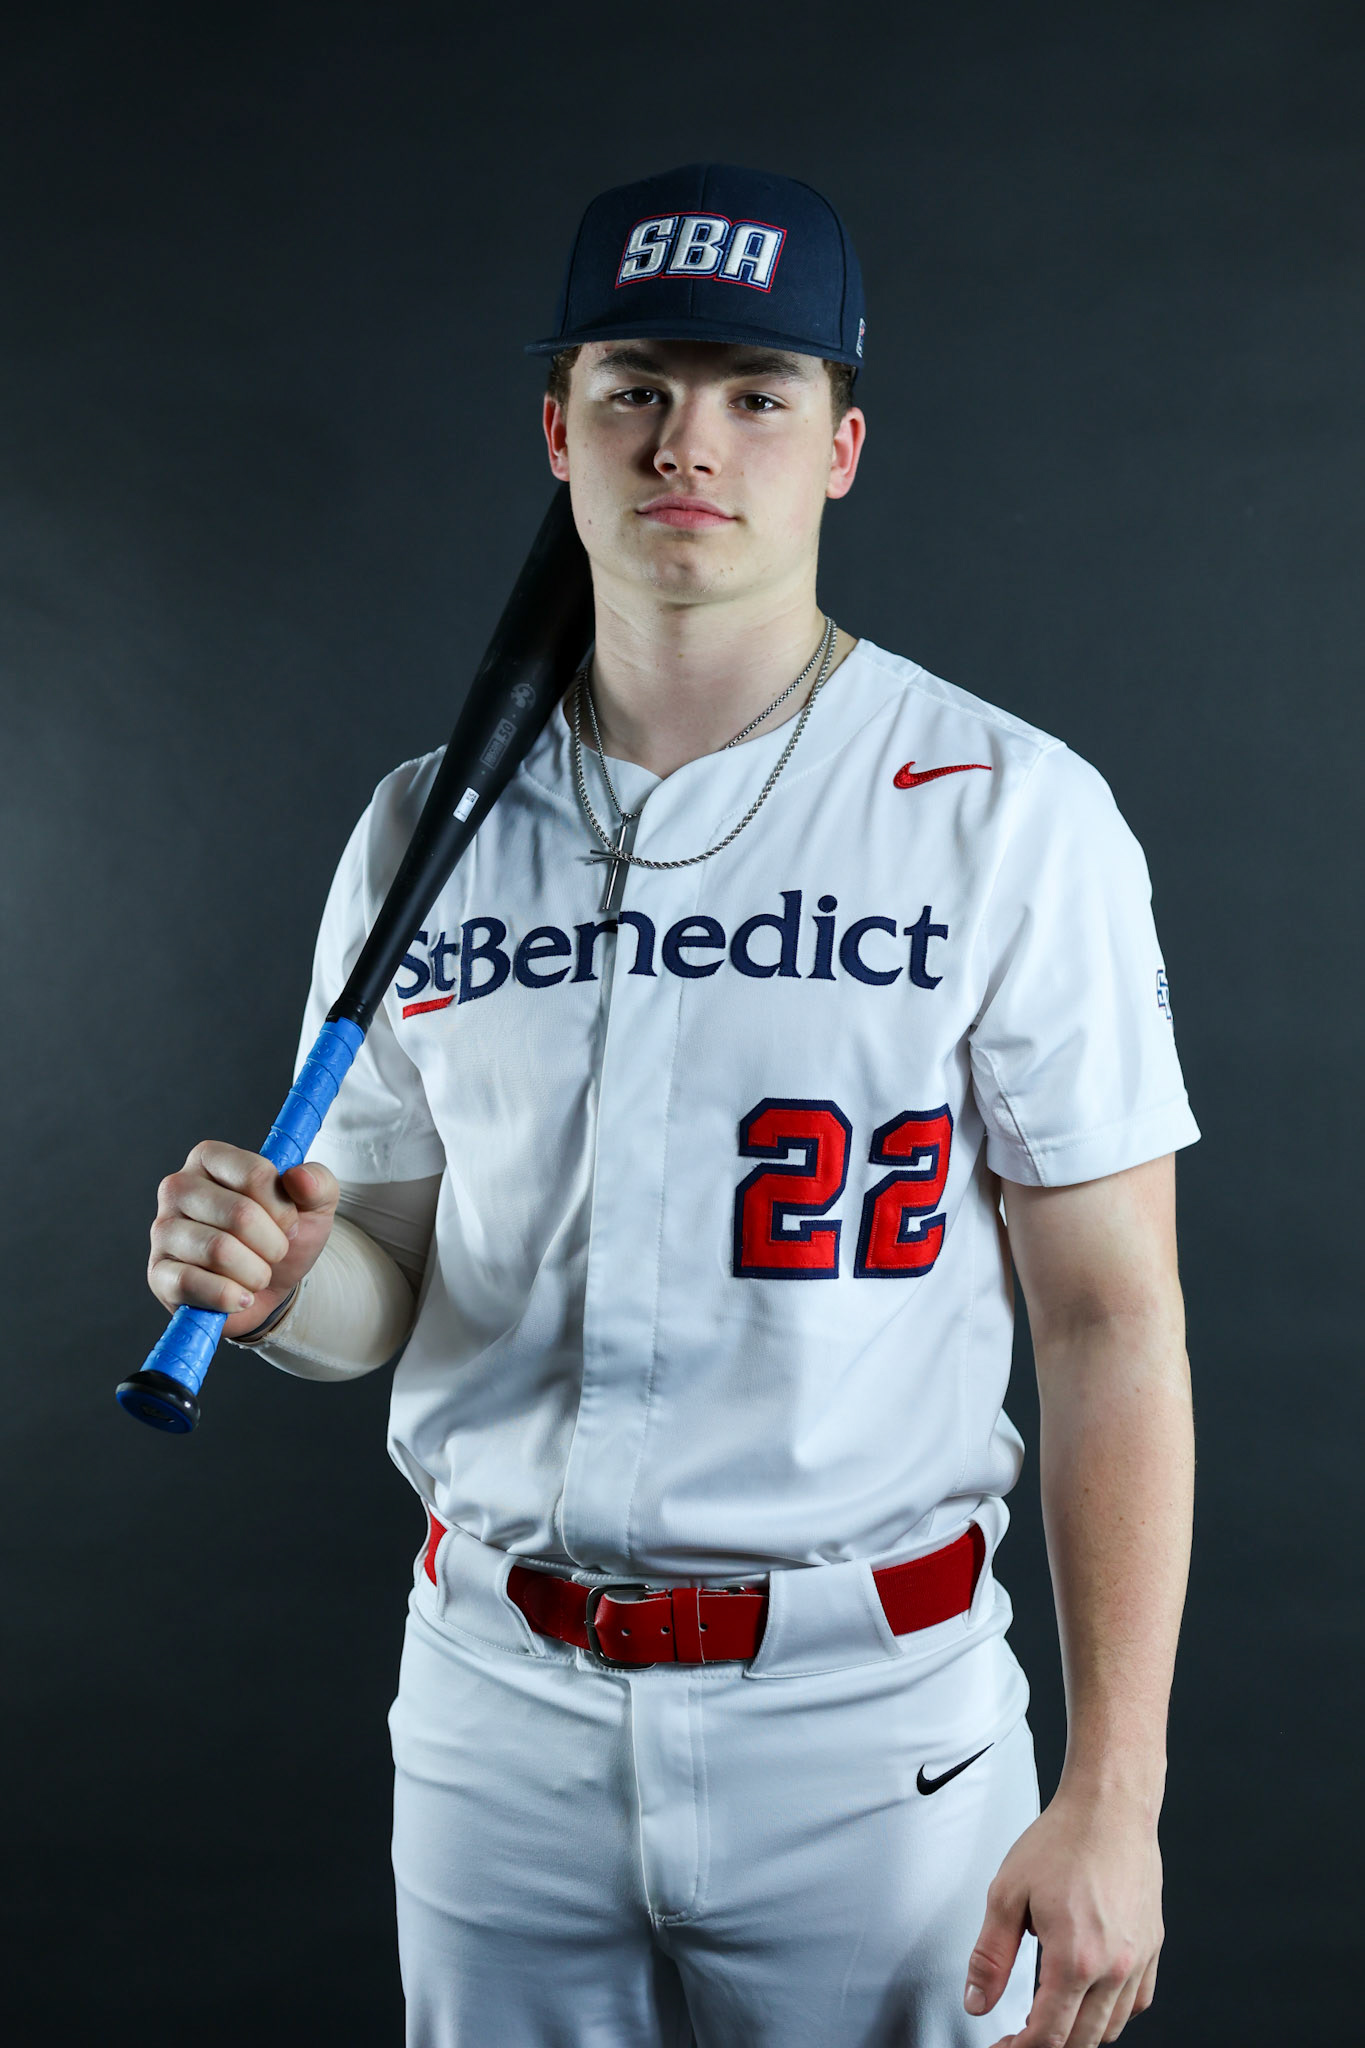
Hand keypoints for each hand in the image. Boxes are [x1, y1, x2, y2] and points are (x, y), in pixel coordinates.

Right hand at [149, 1141, 339, 1338]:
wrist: (269, 1285)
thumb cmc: (283, 1233)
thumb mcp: (313, 1205)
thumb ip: (318, 1183)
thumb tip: (299, 1177)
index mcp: (210, 1158)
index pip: (254, 1174)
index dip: (283, 1209)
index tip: (289, 1223)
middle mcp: (178, 1187)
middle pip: (240, 1214)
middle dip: (273, 1244)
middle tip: (275, 1253)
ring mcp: (163, 1230)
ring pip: (219, 1251)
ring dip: (255, 1273)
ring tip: (258, 1274)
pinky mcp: (158, 1273)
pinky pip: (192, 1283)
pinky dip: (228, 1296)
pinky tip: (240, 1297)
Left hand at [964, 1784, 1162, 2046]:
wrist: (1110, 1807)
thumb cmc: (1062, 1840)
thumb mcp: (1007, 1894)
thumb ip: (990, 1956)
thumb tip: (977, 2001)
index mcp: (1075, 1960)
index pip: (1048, 2035)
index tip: (1002, 2047)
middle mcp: (1114, 1968)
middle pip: (1081, 2041)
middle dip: (1046, 2047)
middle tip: (1019, 2037)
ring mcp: (1138, 1960)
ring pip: (1112, 2028)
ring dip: (1080, 2035)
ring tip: (1050, 2020)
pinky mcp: (1153, 1946)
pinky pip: (1137, 2002)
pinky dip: (1112, 2014)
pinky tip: (1090, 2000)